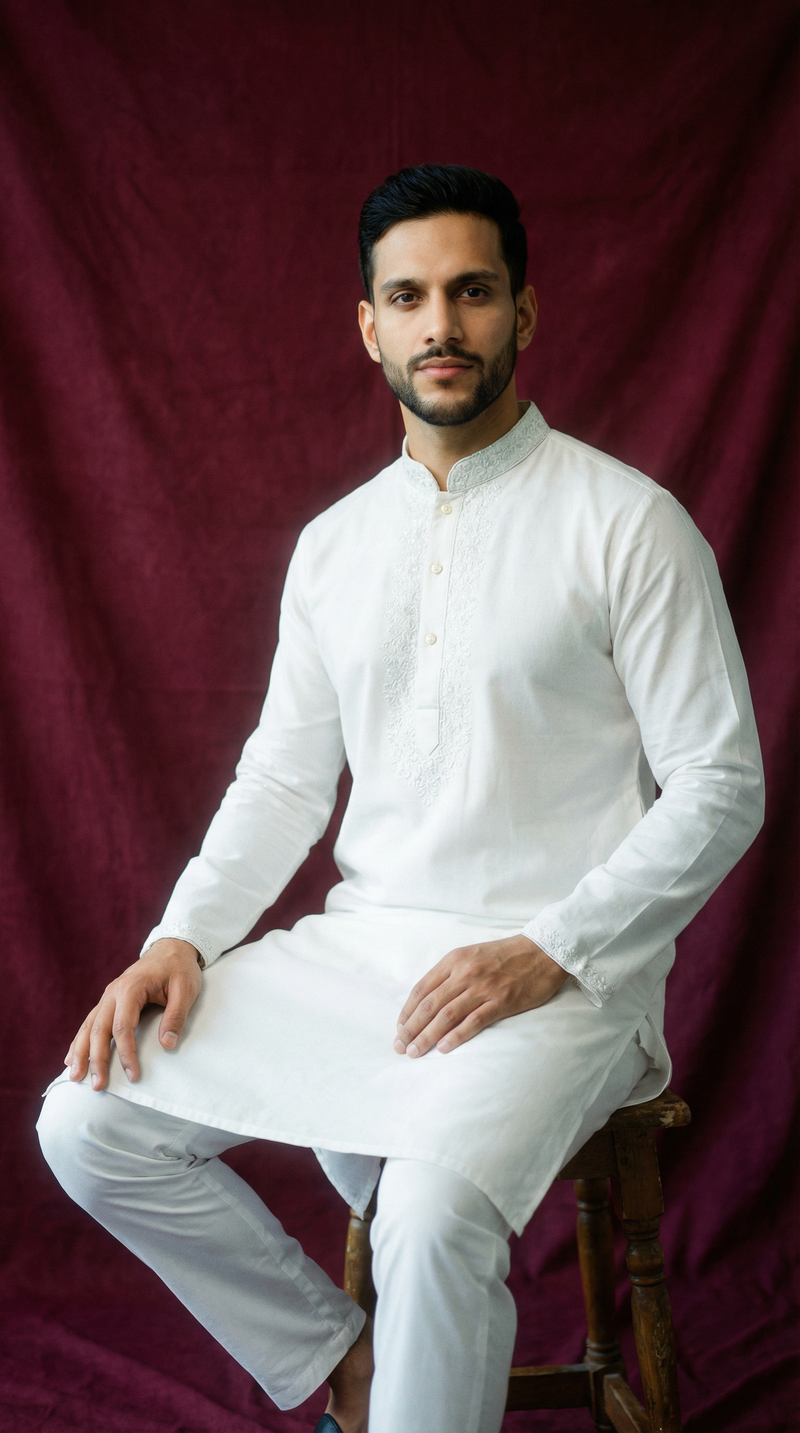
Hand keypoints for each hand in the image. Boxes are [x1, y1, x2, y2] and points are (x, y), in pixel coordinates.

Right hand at [64, 938, 202, 1090]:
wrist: (171, 948)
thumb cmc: (179, 969)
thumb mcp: (186, 989)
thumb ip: (176, 1016)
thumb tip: (167, 1045)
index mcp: (131, 988)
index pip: (123, 1028)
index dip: (126, 1054)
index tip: (133, 1076)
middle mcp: (113, 992)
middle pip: (98, 1030)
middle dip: (96, 1060)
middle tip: (97, 1086)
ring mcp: (108, 996)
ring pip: (88, 1026)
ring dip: (80, 1053)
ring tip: (74, 1077)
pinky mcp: (108, 1001)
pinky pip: (89, 1022)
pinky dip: (79, 1041)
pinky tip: (71, 1057)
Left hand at [394, 934, 568, 1057]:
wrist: (541, 951)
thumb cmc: (504, 956)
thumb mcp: (470, 955)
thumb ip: (449, 974)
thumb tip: (426, 1000)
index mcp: (454, 960)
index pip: (421, 989)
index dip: (407, 1012)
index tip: (399, 1029)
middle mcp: (464, 973)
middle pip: (429, 1005)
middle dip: (411, 1029)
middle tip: (400, 1047)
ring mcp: (483, 988)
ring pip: (446, 1015)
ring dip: (427, 1036)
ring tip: (415, 1052)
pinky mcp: (502, 1002)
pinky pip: (473, 1022)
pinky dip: (456, 1036)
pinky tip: (444, 1048)